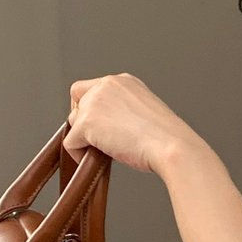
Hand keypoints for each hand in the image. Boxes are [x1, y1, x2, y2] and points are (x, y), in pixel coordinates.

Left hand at [64, 73, 202, 176]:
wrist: (171, 145)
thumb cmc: (166, 136)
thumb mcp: (143, 112)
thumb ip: (122, 110)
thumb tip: (106, 126)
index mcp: (122, 81)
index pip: (91, 89)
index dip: (92, 109)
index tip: (102, 125)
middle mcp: (106, 85)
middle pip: (78, 102)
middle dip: (86, 123)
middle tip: (103, 140)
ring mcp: (94, 103)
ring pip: (73, 122)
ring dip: (85, 138)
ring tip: (106, 150)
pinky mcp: (86, 123)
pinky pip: (70, 142)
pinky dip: (79, 154)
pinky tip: (98, 159)